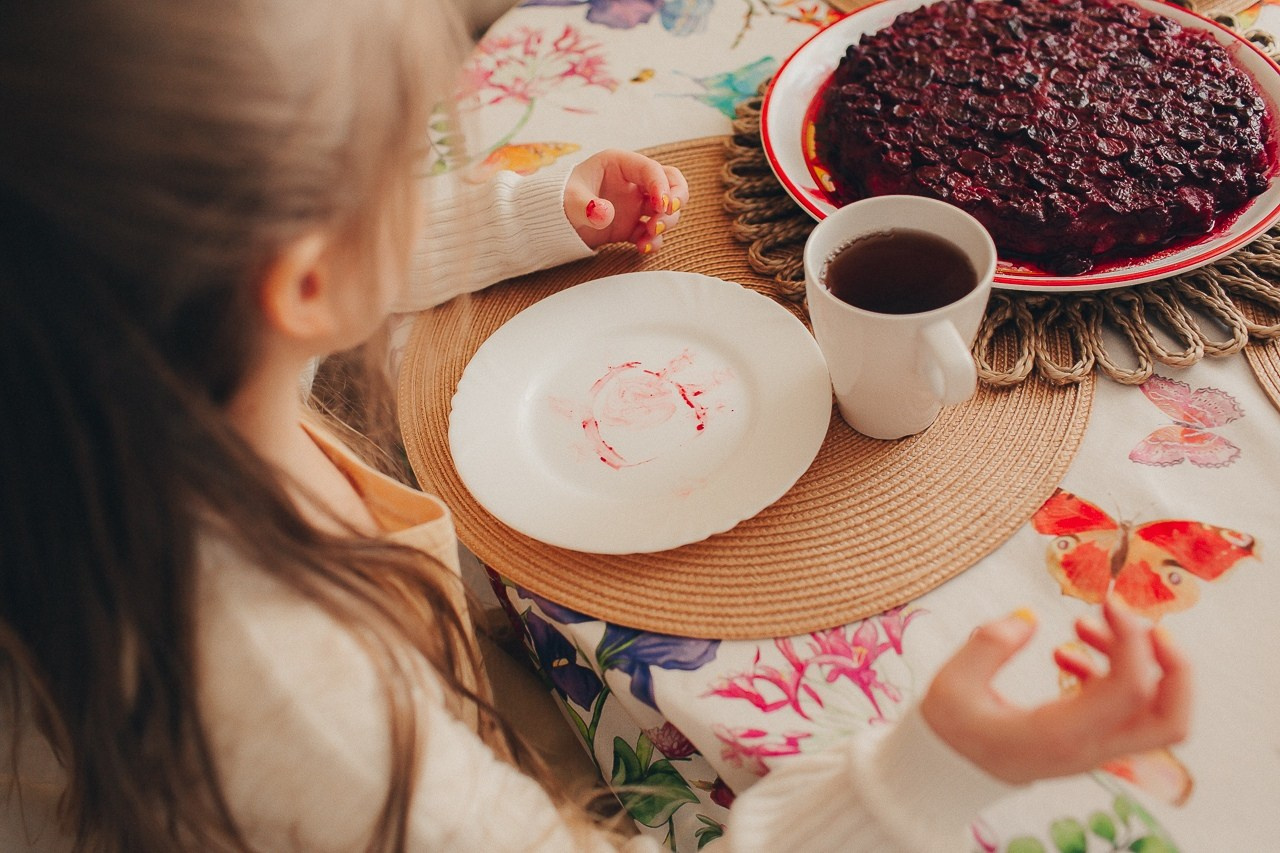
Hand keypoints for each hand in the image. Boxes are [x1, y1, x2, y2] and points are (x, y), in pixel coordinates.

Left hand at [564, 149, 689, 252]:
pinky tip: (642, 248)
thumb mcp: (569, 201)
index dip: (662, 186)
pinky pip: (652, 232)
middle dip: (676, 200)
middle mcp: (633, 182)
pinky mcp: (632, 226)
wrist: (549, 224)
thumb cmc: (558, 201)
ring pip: (666, 209)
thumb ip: (586, 206)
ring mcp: (635, 205)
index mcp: (620, 164)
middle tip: (664, 216)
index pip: (652, 169)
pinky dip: (653, 240)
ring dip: (665, 223)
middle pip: (671, 183)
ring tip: (649, 235)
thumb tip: (606, 214)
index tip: (662, 205)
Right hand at [920, 597, 1191, 784]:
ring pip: (1156, 716)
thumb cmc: (948, 732)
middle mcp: (1088, 748)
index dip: (1131, 638)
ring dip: (1140, 664)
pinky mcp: (1087, 742)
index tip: (1107, 601)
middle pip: (1172, 720)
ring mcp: (1093, 749)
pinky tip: (1068, 652)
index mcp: (1060, 735)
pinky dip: (1113, 675)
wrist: (945, 775)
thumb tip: (1030, 618)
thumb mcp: (952, 684)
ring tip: (1086, 624)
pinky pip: (1124, 712)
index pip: (1129, 689)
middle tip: (1145, 623)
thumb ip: (990, 644)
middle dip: (1175, 666)